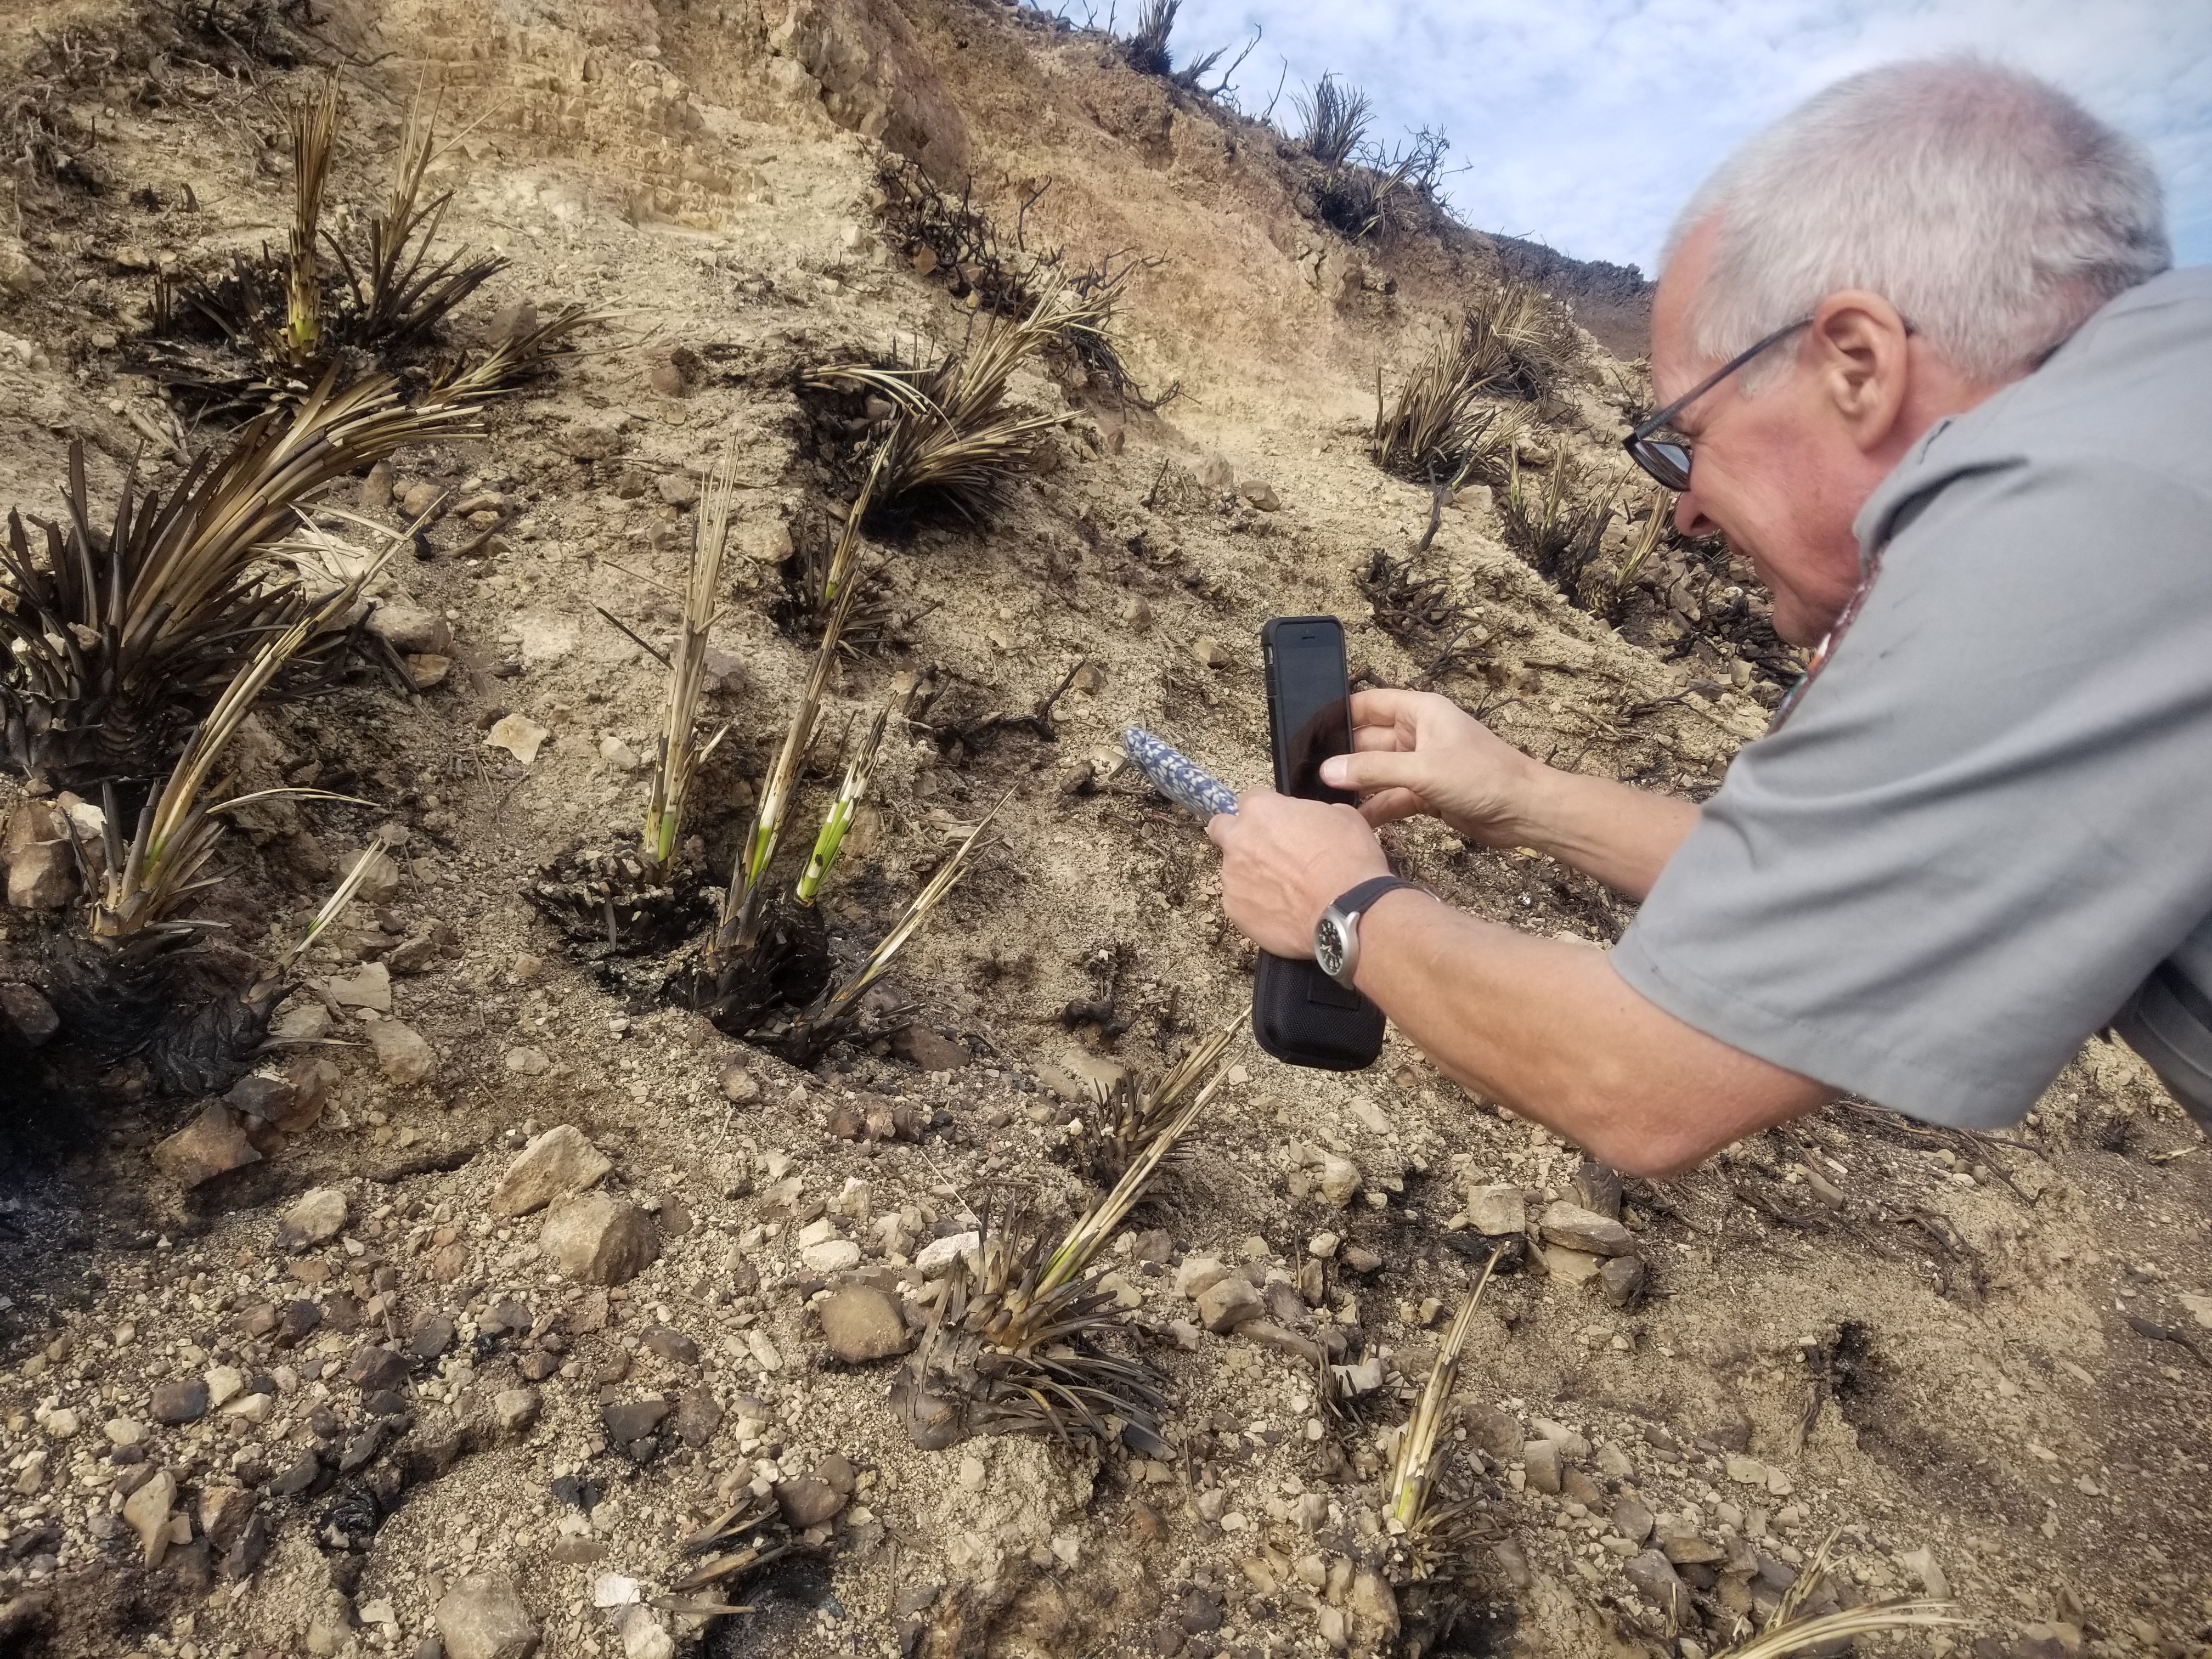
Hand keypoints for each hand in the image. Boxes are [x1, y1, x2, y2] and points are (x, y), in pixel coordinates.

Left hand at [1206, 789, 1388, 958]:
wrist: (1348, 911)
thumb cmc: (1348, 862)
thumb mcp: (1342, 817)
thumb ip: (1310, 812)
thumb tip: (1307, 819)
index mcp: (1261, 811)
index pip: (1250, 799)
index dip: (1267, 812)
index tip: (1278, 823)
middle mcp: (1238, 841)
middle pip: (1222, 828)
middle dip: (1236, 834)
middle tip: (1262, 849)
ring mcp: (1232, 878)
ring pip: (1233, 870)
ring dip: (1251, 875)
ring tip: (1285, 890)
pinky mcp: (1235, 910)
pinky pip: (1240, 902)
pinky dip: (1256, 905)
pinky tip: (1282, 910)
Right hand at [1319, 687, 1541, 846]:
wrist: (1525, 811)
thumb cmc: (1486, 777)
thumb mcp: (1423, 770)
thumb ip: (1373, 771)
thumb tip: (1329, 771)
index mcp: (1421, 712)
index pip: (1369, 703)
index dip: (1340, 715)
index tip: (1309, 731)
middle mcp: (1419, 734)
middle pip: (1368, 741)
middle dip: (1343, 757)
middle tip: (1309, 774)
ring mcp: (1422, 764)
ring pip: (1378, 772)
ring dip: (1357, 787)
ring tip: (1325, 802)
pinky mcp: (1427, 793)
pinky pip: (1392, 798)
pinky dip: (1376, 809)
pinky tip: (1355, 822)